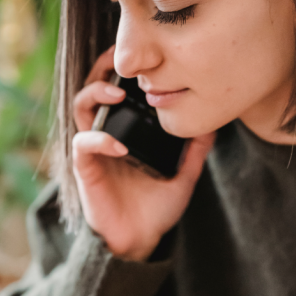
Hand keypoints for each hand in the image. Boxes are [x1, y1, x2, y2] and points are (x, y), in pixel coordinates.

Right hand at [72, 45, 215, 260]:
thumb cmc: (157, 207)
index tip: (143, 57)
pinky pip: (83, 145)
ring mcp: (95, 150)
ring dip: (95, 95)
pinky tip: (120, 146)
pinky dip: (98, 140)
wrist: (141, 239)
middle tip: (120, 57)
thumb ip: (195, 150)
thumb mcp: (183, 174)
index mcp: (127, 132)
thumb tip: (214, 126)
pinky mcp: (87, 169)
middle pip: (95, 90)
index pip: (119, 91)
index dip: (125, 71)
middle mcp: (108, 134)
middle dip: (103, 69)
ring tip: (117, 93)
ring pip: (81, 109)